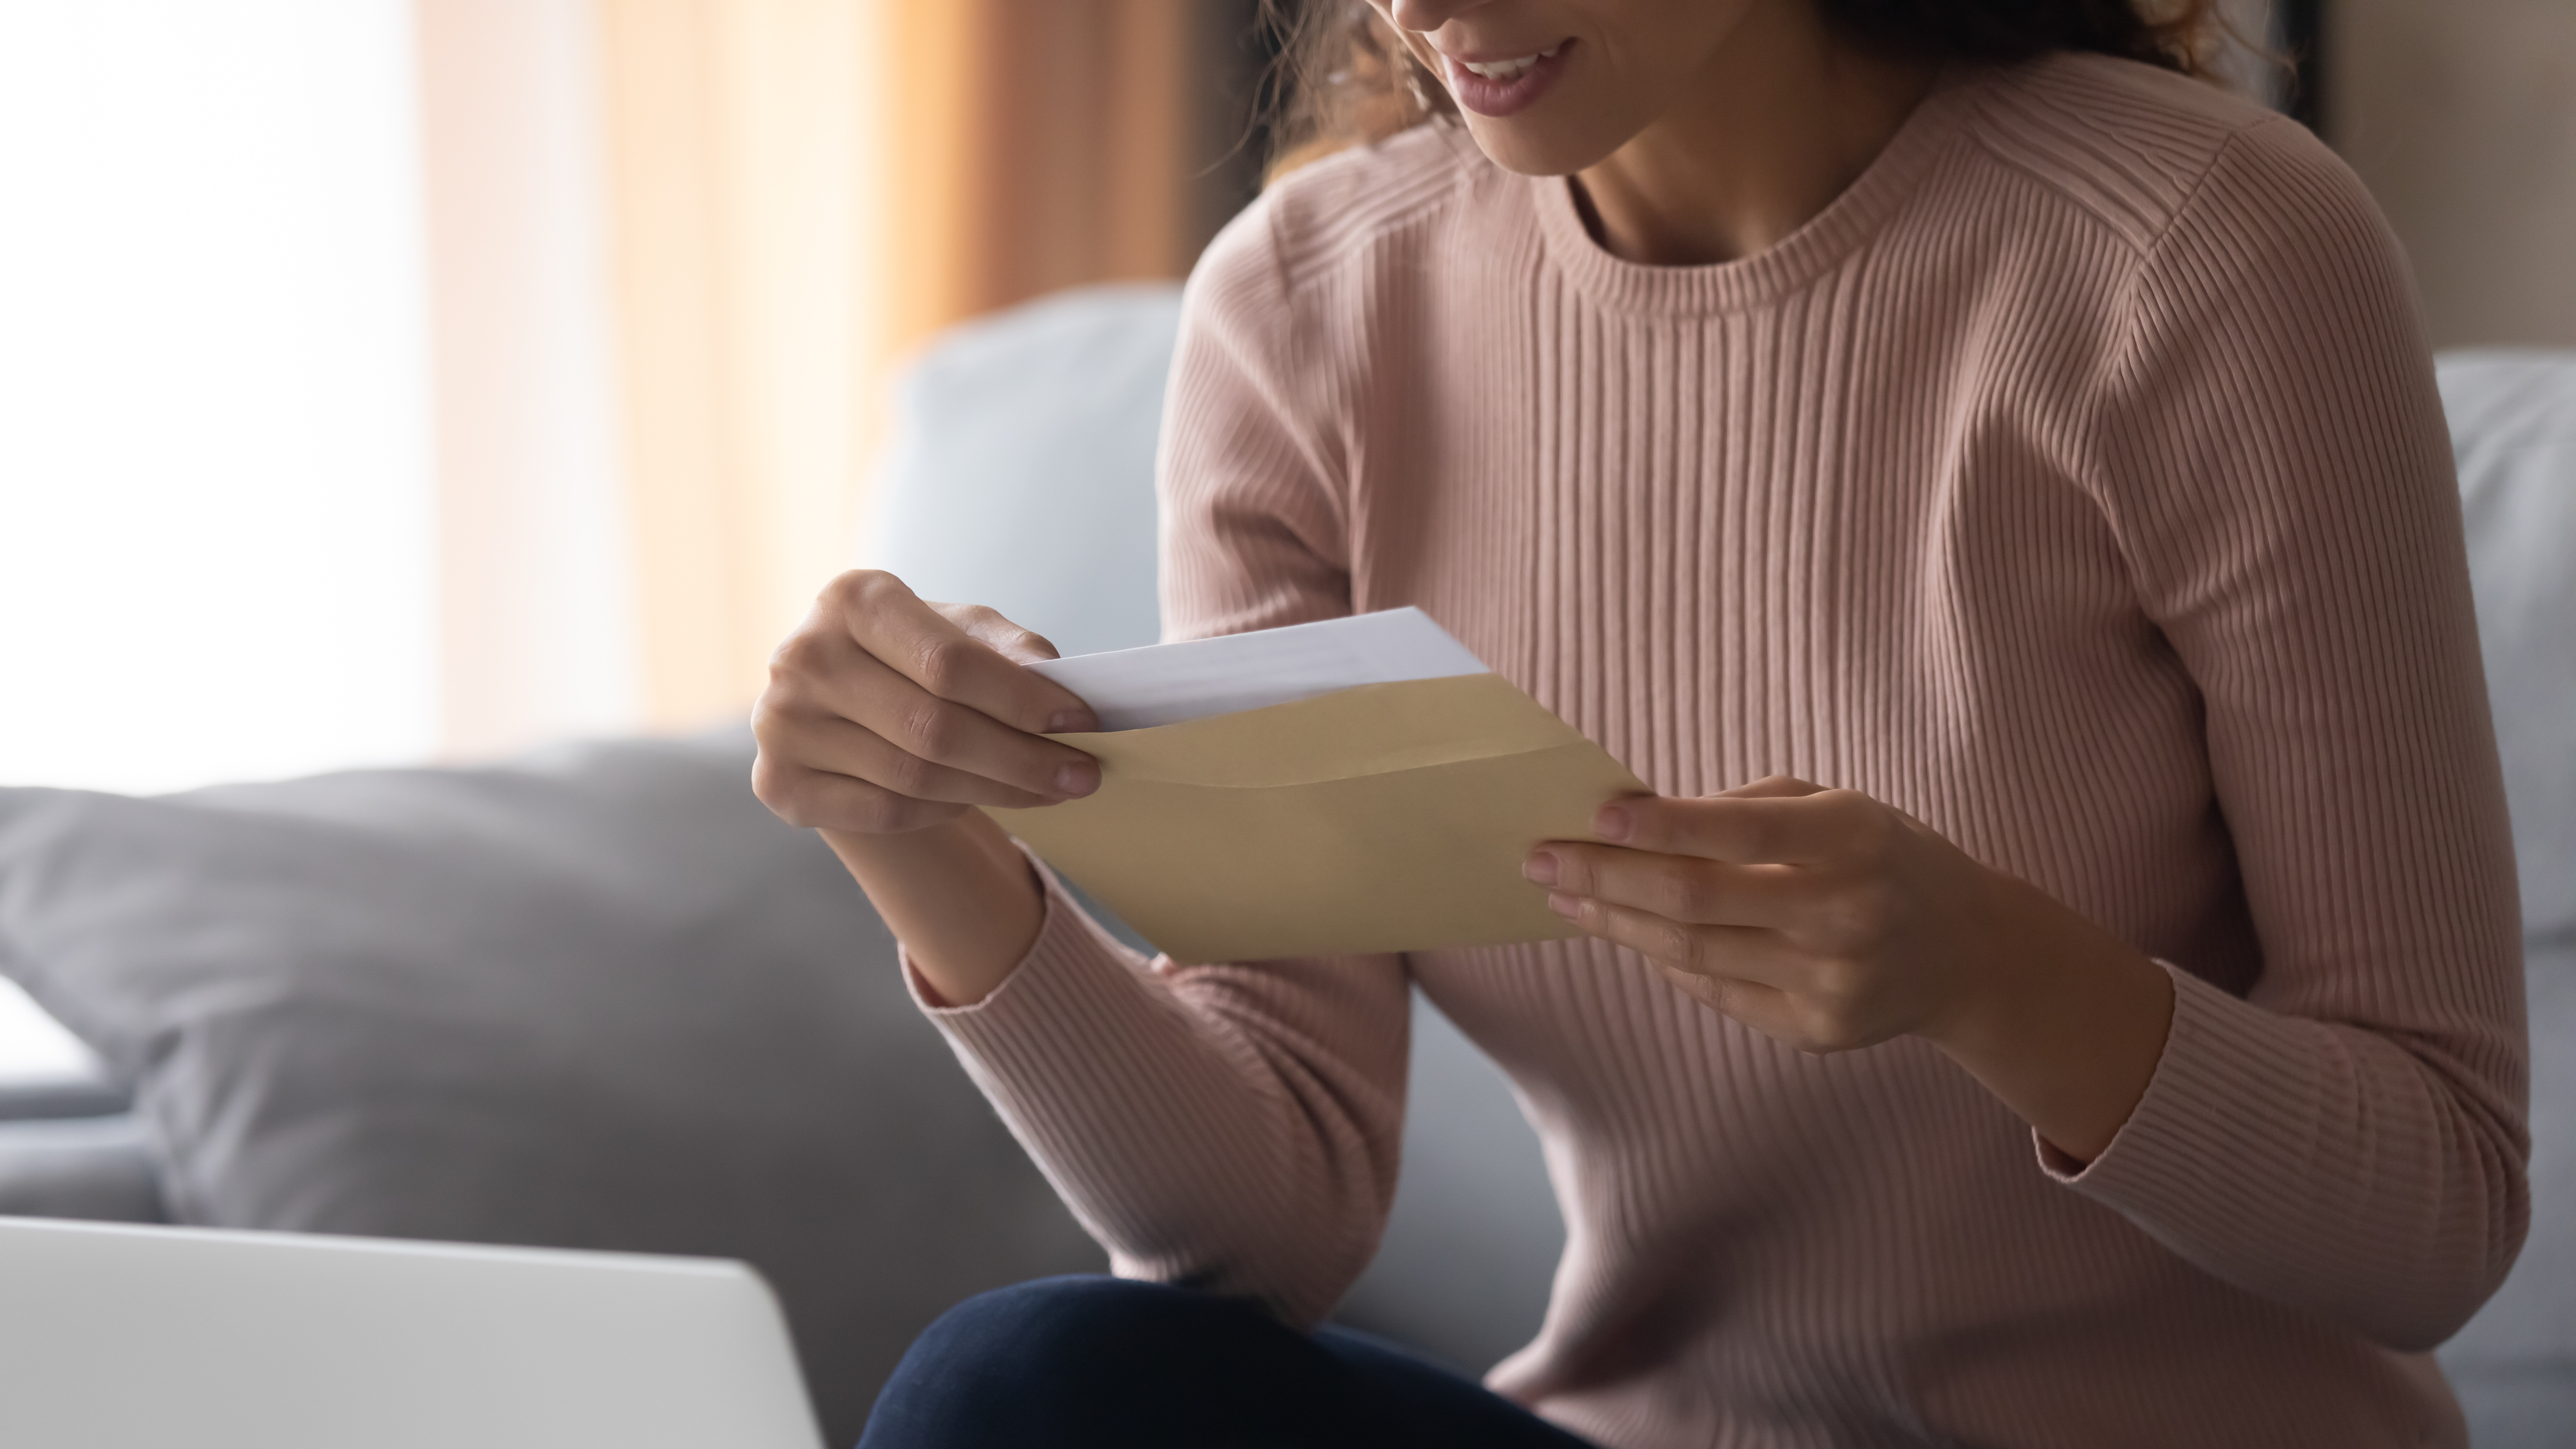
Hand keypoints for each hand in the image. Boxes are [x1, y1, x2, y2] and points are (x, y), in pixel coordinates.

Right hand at [752, 570, 1103, 834]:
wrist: (839, 699)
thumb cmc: (912, 656)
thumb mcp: (960, 631)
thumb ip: (1007, 648)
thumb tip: (1058, 682)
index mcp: (851, 599)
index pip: (949, 663)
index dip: (1022, 700)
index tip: (1085, 721)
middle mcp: (803, 656)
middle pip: (934, 729)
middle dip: (1022, 759)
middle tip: (1084, 775)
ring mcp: (781, 724)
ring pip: (915, 777)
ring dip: (997, 790)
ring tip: (1050, 789)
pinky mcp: (779, 783)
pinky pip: (886, 811)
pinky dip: (944, 809)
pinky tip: (979, 796)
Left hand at [1524, 776, 2173, 1160]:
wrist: (1968, 952)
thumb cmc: (1880, 856)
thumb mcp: (1836, 806)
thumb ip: (1746, 807)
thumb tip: (1638, 820)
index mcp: (1855, 841)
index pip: (1742, 832)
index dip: (1664, 824)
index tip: (1595, 813)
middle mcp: (1846, 916)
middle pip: (1698, 902)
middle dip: (1608, 879)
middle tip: (1541, 859)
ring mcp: (1832, 984)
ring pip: (1692, 954)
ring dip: (1616, 924)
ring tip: (1564, 896)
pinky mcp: (1818, 1033)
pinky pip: (1716, 992)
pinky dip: (1664, 960)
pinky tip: (1627, 933)